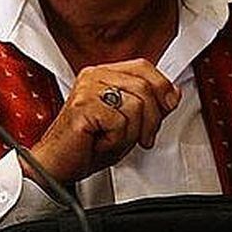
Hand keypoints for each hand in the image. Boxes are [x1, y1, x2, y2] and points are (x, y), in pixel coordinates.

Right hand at [23, 58, 180, 185]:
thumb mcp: (127, 123)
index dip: (162, 86)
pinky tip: (101, 142)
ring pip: (136, 104)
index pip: (143, 66)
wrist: (58, 165)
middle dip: (152, 118)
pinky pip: (120, 121)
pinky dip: (116, 140)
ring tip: (113, 139)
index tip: (168, 105)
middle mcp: (94, 76)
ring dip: (131, 132)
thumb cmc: (87, 145)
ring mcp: (87, 89)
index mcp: (103, 74)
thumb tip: (173, 93)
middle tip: (143, 138)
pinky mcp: (83, 106)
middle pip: (145, 86)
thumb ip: (149, 105)